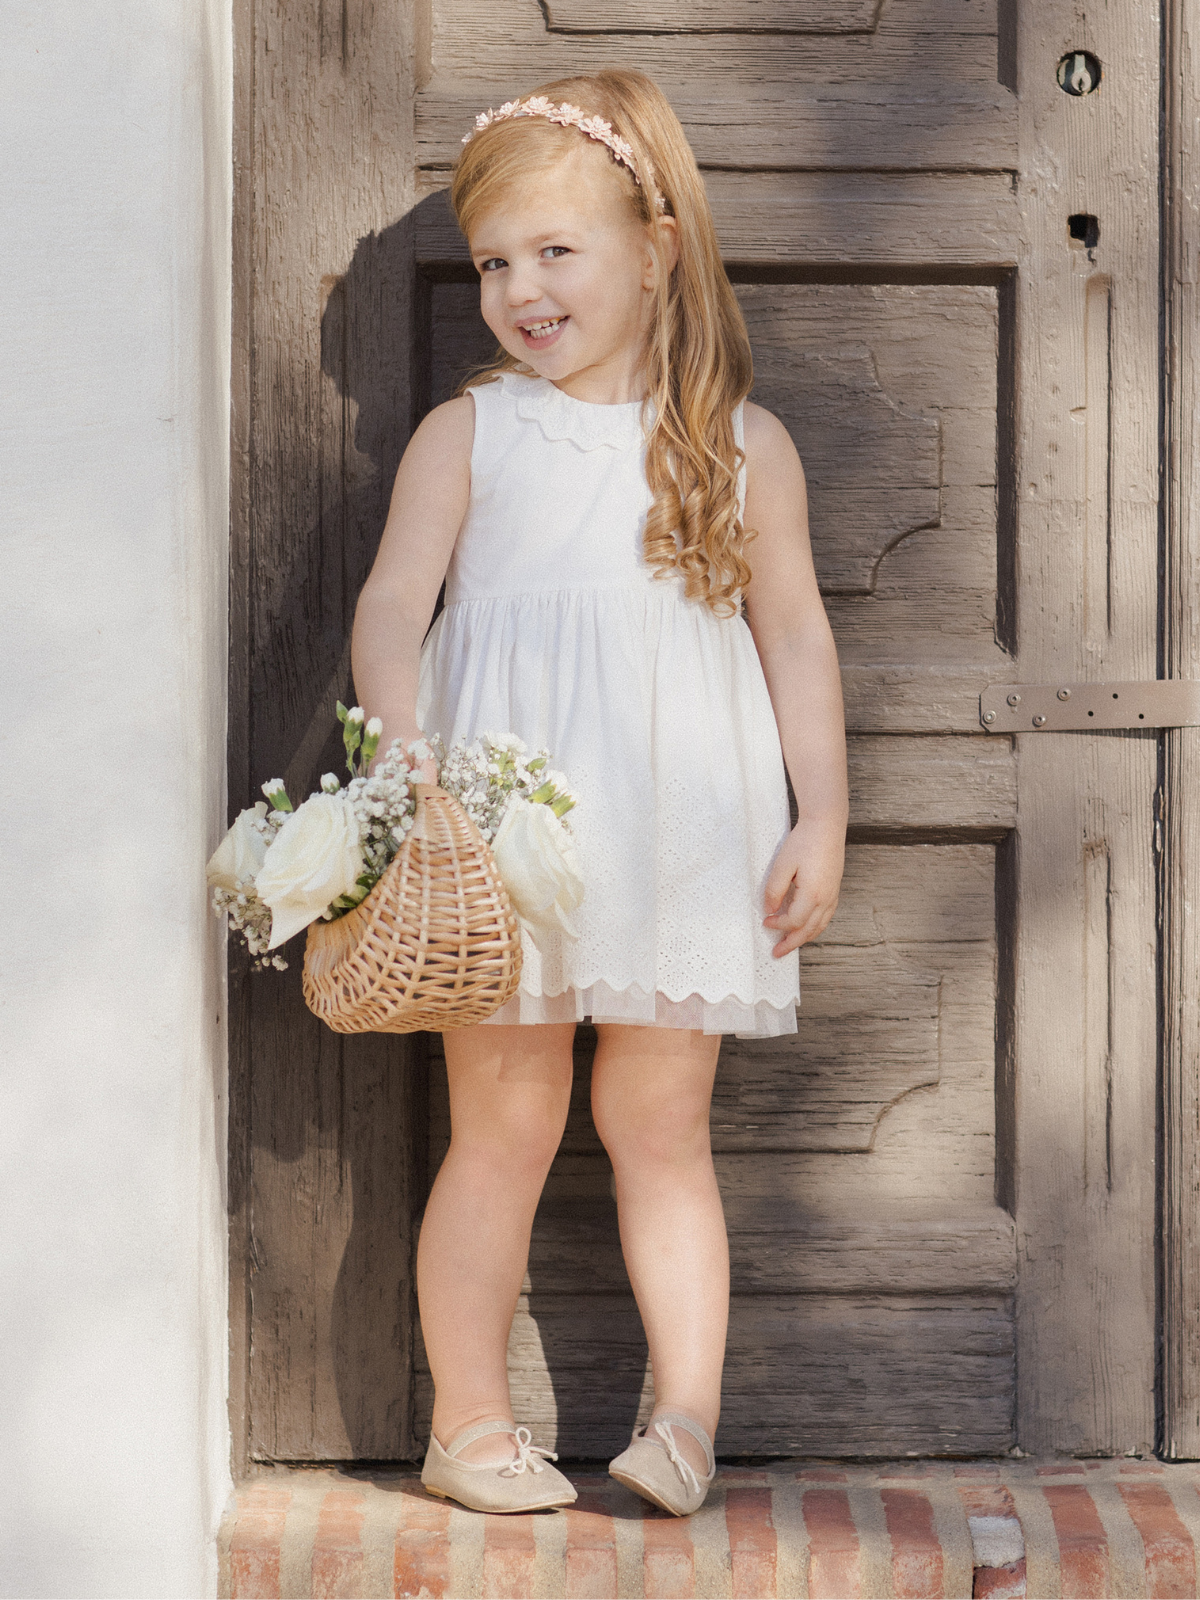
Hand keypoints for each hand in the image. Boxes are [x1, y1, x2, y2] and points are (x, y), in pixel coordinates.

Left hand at [762, 816, 844, 957]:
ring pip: (819, 926)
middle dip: (792, 943)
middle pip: (808, 930)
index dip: (778, 925)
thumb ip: (774, 890)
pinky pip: (825, 917)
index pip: (793, 921)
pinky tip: (805, 926)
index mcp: (813, 895)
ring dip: (804, 938)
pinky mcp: (834, 890)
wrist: (826, 826)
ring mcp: (833, 895)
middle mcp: (826, 899)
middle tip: (777, 953)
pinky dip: (814, 927)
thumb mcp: (783, 865)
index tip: (765, 922)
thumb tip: (769, 910)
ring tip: (790, 944)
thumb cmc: (804, 842)